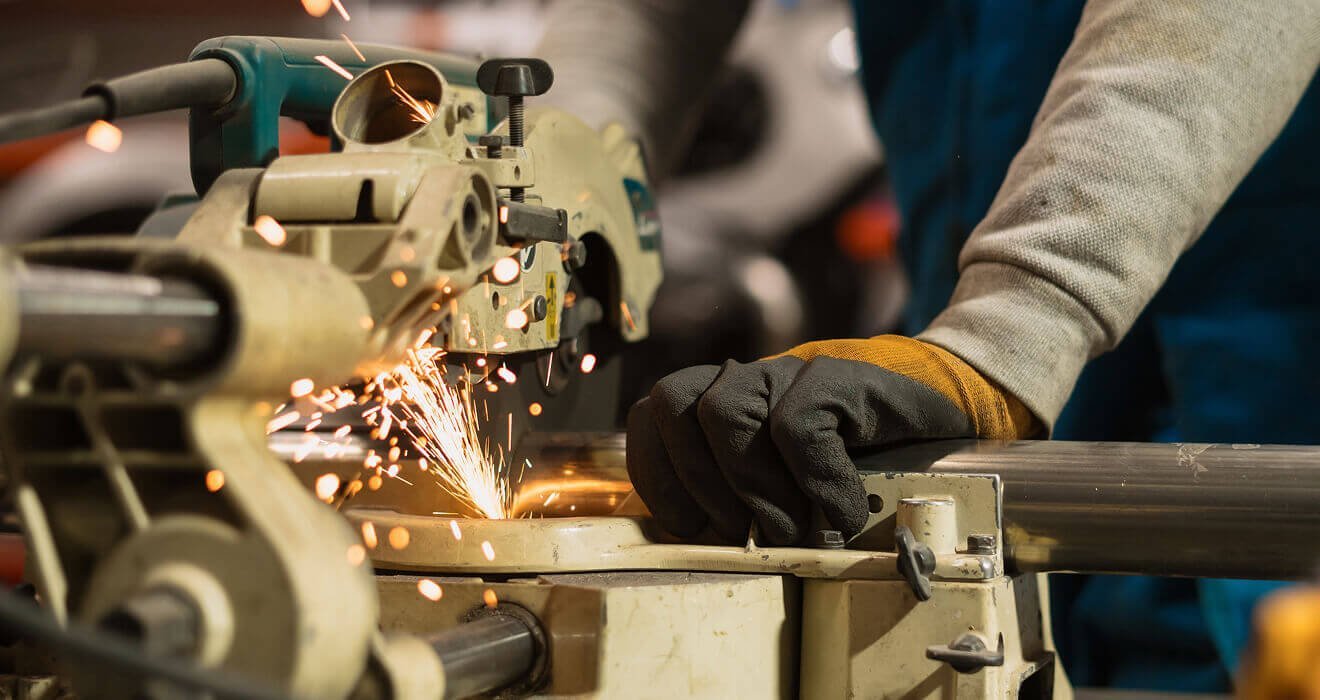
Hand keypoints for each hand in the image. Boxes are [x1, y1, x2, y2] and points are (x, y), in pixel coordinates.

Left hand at [626, 335, 1037, 544]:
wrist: (947, 410)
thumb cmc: (864, 461)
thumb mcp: (790, 483)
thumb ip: (742, 495)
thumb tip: (702, 543)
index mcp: (725, 400)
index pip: (652, 417)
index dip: (660, 475)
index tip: (694, 527)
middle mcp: (750, 378)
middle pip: (675, 409)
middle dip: (702, 486)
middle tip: (752, 534)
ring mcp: (791, 371)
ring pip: (724, 414)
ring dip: (754, 487)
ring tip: (797, 526)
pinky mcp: (838, 376)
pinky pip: (797, 427)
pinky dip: (815, 482)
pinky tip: (846, 510)